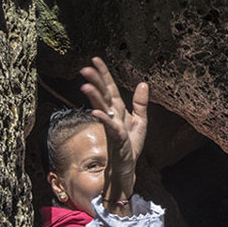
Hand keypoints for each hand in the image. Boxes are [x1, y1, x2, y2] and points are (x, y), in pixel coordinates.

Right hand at [79, 57, 147, 207]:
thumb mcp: (141, 121)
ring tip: (85, 85)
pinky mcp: (116, 138)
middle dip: (95, 82)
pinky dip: (103, 119)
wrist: (127, 167)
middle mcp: (113, 115)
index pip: (110, 88)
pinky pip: (109, 126)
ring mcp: (113, 126)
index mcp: (118, 109)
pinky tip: (96, 112)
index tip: (95, 59)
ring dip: (94, 97)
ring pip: (103, 108)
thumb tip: (143, 83)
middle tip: (84, 68)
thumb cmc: (130, 145)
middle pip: (103, 95)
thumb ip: (140, 103)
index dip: (104, 74)